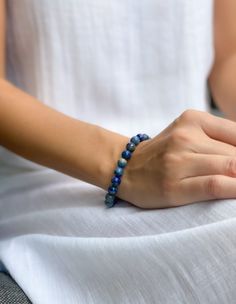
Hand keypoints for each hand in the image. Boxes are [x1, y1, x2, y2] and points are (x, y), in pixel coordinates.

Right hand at [117, 109, 235, 208]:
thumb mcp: (187, 132)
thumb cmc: (162, 153)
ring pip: (231, 167)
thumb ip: (218, 138)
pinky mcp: (173, 186)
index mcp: (192, 120)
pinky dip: (234, 189)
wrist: (126, 167)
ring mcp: (178, 162)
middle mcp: (185, 137)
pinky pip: (215, 185)